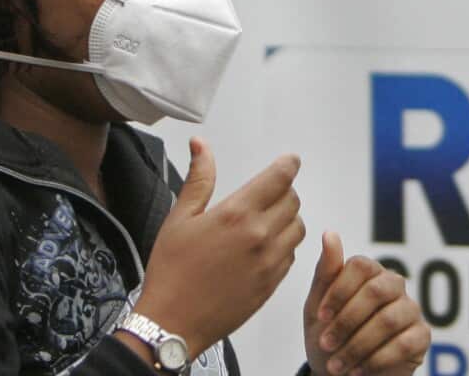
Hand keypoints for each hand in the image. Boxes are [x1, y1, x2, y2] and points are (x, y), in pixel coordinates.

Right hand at [132, 138, 305, 357]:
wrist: (173, 323)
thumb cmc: (171, 271)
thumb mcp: (179, 218)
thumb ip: (199, 179)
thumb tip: (201, 145)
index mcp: (237, 214)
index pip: (279, 178)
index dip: (288, 165)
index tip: (290, 161)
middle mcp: (260, 235)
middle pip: (293, 201)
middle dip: (284, 191)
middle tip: (269, 192)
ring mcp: (270, 262)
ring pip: (298, 228)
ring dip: (288, 218)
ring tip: (267, 219)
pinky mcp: (272, 284)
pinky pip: (291, 255)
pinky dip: (284, 244)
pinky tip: (264, 246)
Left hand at [303, 233, 430, 375]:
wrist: (339, 375)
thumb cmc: (328, 334)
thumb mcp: (317, 305)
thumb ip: (326, 271)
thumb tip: (329, 233)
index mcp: (369, 272)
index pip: (360, 266)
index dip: (339, 291)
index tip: (321, 316)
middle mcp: (393, 285)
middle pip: (376, 291)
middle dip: (346, 321)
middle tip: (326, 344)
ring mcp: (410, 309)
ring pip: (388, 320)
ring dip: (357, 346)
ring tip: (337, 366)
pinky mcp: (422, 336)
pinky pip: (404, 343)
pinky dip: (377, 359)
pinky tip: (359, 370)